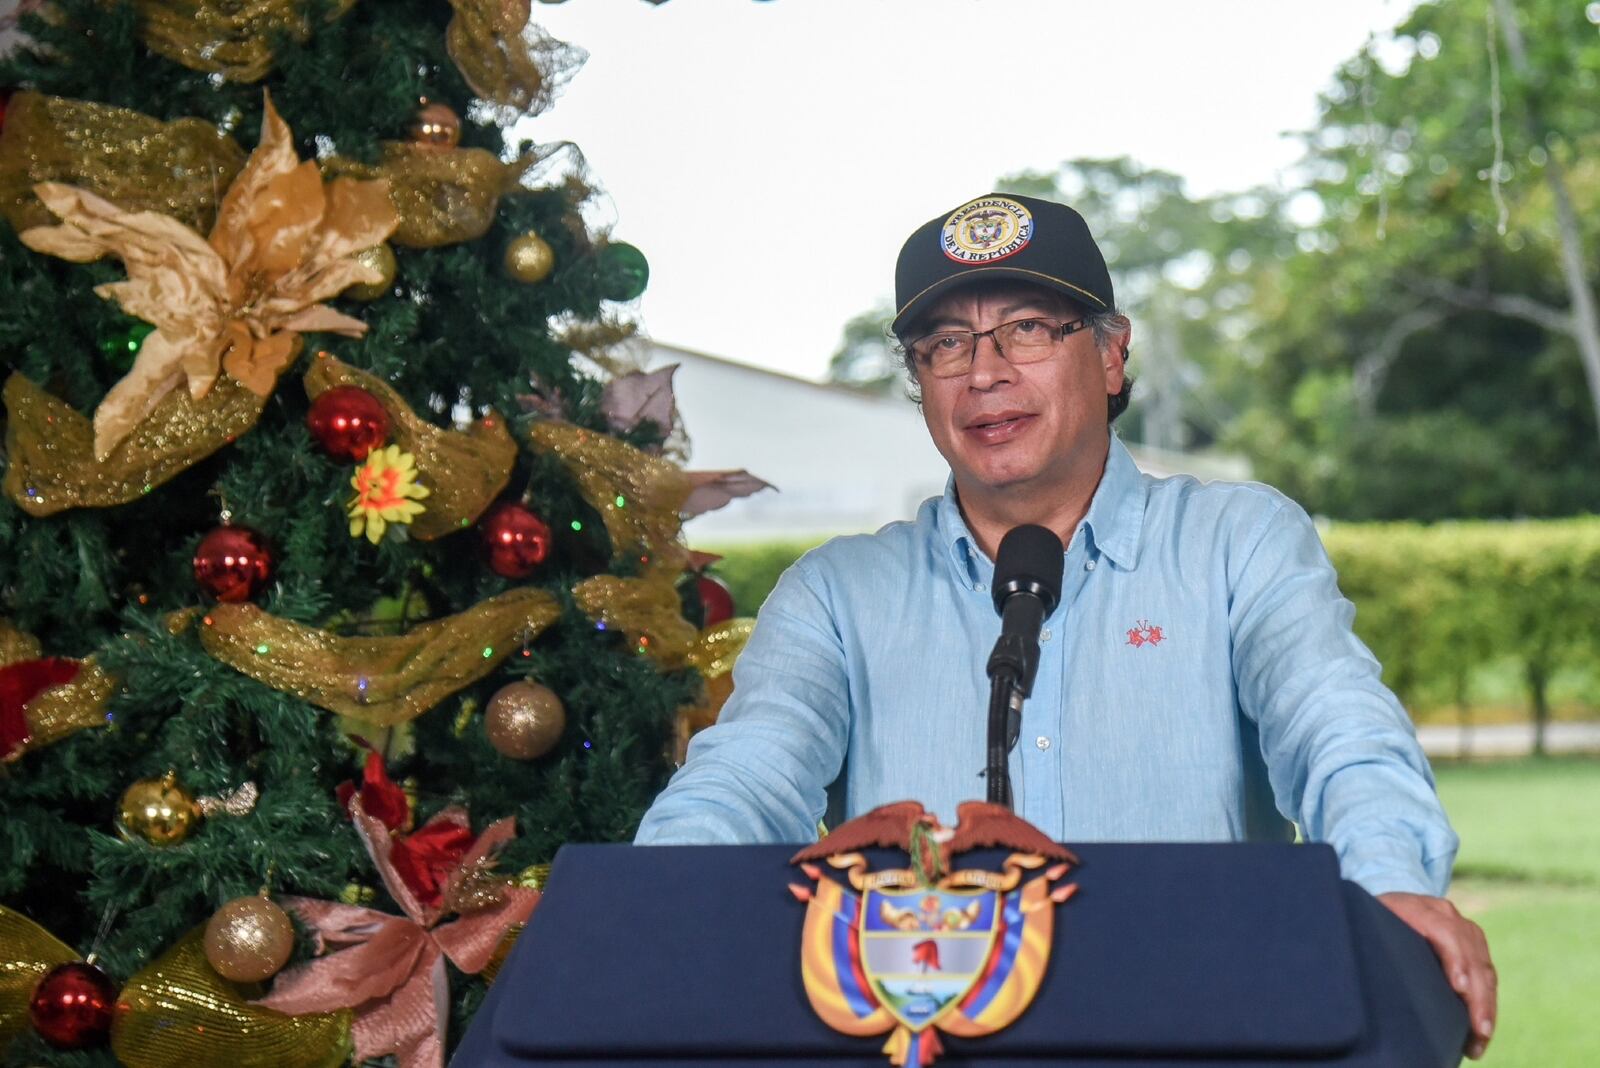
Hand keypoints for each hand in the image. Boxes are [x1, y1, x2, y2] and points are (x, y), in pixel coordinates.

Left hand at [1378, 892, 1496, 1058]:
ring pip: (1484, 967)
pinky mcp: (1474, 943)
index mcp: (1417, 907)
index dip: (1455, 959)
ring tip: (1482, 1036)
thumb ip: (1370, 942)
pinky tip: (1483, 1027)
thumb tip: (1365, 978)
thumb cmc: (1370, 920)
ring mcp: (1463, 926)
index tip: (1460, 988)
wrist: (1386, 900)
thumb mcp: (1366, 925)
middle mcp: (1445, 914)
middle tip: (1479, 1029)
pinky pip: (1486, 973)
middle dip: (1478, 995)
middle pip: (1471, 954)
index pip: (1444, 932)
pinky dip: (1487, 1001)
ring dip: (1487, 1005)